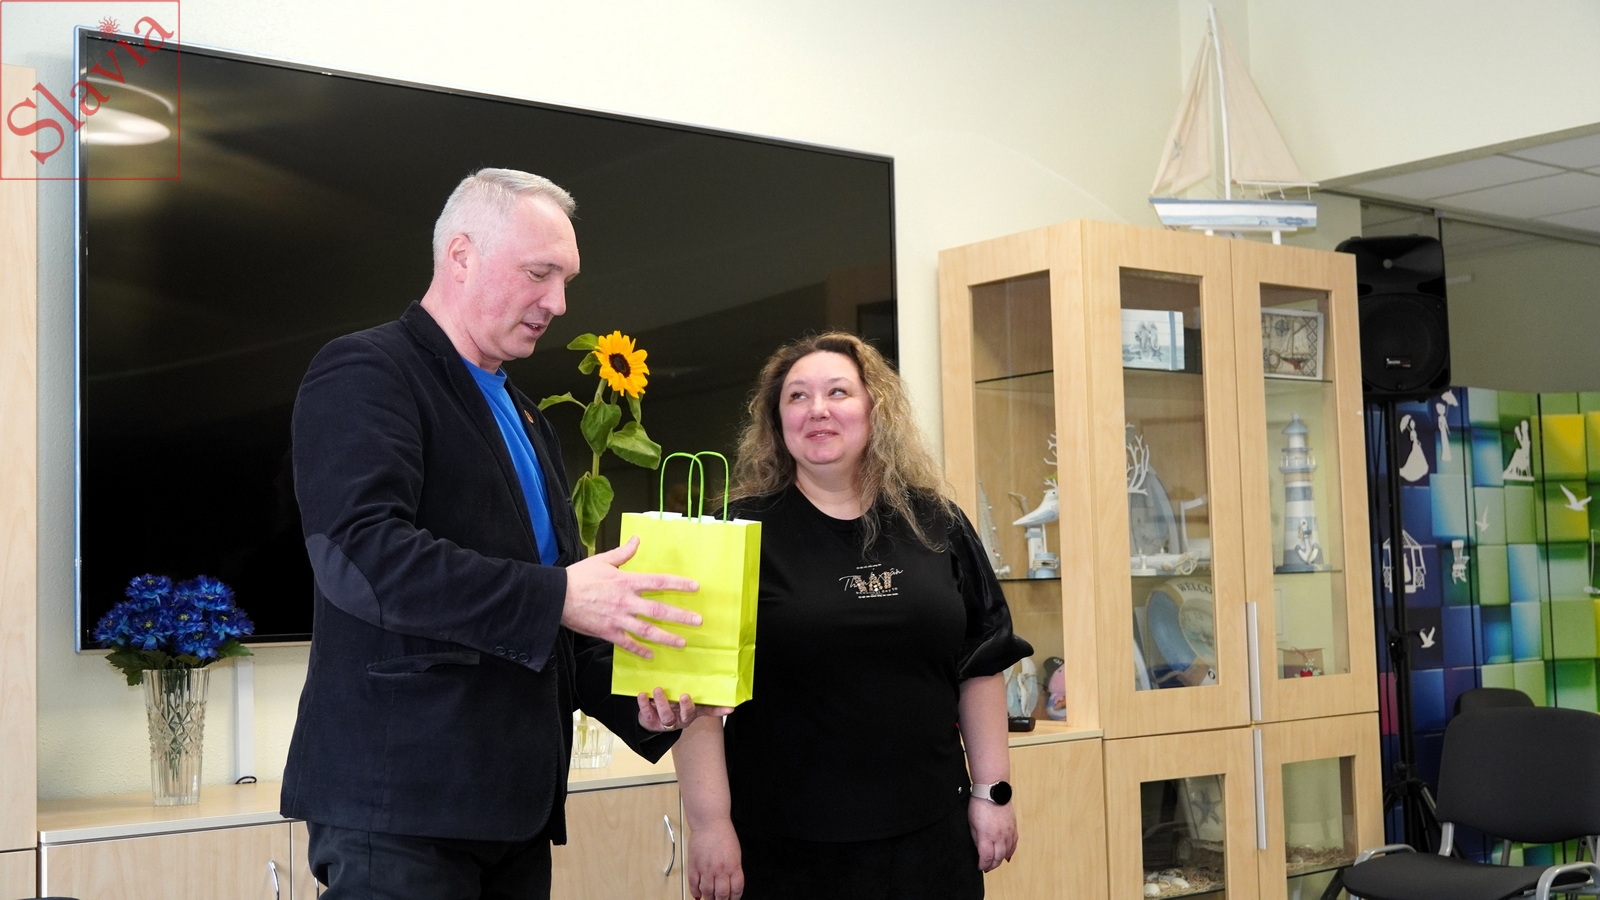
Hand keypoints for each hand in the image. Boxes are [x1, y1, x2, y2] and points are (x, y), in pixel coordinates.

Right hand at [563, 536, 700, 657]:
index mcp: (626, 581)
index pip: (659, 581)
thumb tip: (637, 539)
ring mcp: (618, 619)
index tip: (695, 587)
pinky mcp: (608, 632)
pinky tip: (652, 655)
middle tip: (698, 621)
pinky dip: (640, 650)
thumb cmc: (578, 576)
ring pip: (647, 630)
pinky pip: (628, 643)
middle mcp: (626, 601)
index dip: (679, 584)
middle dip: (680, 616)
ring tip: (682, 642)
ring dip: (666, 638)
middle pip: (658, 610)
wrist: (556, 597)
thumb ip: (623, 552)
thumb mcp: (602, 560)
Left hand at [637, 688, 733, 731]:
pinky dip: (644, 704)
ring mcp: (665, 721)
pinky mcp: (650, 720)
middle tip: (684, 696)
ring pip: (666, 716)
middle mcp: (680, 718)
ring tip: (658, 690)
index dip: (718, 711)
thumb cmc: (670, 705)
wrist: (648, 717)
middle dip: (686, 707)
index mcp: (691, 712)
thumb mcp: (683, 701)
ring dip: (662, 703)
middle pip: (686, 715)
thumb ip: (695, 693)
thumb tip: (712, 680)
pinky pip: (648, 713)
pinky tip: (642, 694)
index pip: (707, 710)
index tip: (729, 708)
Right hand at [686, 818, 743, 899]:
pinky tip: (698, 895)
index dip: (734, 898)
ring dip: (709, 898)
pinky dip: (695, 892)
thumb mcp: (736, 854)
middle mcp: (720, 870)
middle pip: (721, 895)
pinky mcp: (694, 866)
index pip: (736, 890)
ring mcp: (706, 869)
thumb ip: (734, 870)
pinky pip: (693, 884)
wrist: (710, 823)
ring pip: (707, 892)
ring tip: (709, 899)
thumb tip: (732, 884)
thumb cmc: (723, 835)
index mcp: (733, 867)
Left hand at [968, 798, 1016, 872]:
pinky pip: (1014, 844)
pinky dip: (1010, 852)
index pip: (987, 857)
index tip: (980, 866)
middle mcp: (1000, 836)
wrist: (992, 792)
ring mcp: (1008, 832)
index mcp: (987, 836)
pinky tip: (1006, 855)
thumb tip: (979, 850)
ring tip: (994, 862)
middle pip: (998, 858)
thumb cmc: (980, 805)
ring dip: (1000, 860)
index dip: (983, 865)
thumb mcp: (972, 824)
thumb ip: (976, 839)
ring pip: (1007, 853)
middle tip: (986, 867)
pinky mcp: (1014, 828)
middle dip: (992, 865)